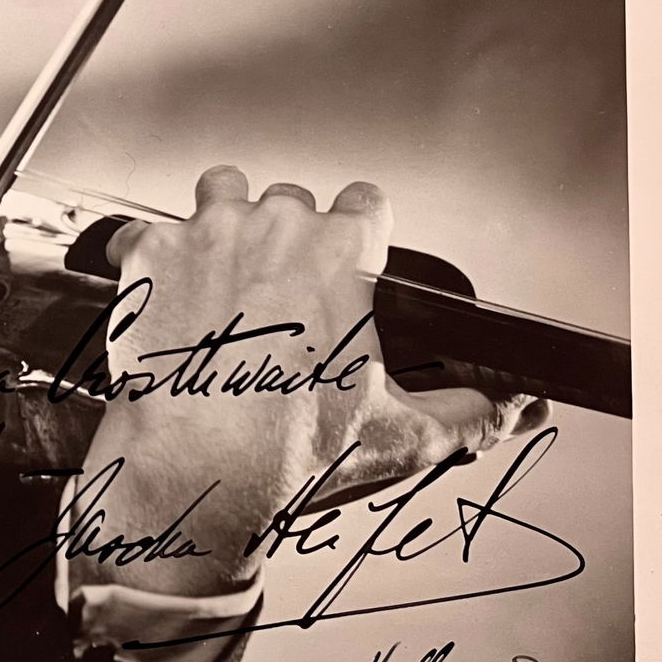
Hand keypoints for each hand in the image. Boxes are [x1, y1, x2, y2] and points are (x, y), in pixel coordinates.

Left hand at [73, 165, 547, 596]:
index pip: (365, 200)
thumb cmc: (295, 451)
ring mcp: (204, 233)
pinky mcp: (145, 254)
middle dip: (285, 236)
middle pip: (289, 200)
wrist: (196, 470)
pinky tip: (155, 289)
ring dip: (221, 219)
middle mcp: (274, 226)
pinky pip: (142, 230)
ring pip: (220, 190)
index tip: (344, 260)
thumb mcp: (404, 435)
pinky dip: (146, 254)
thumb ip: (472, 412)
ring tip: (217, 269)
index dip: (357, 229)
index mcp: (343, 252)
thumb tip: (519, 407)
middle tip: (275, 294)